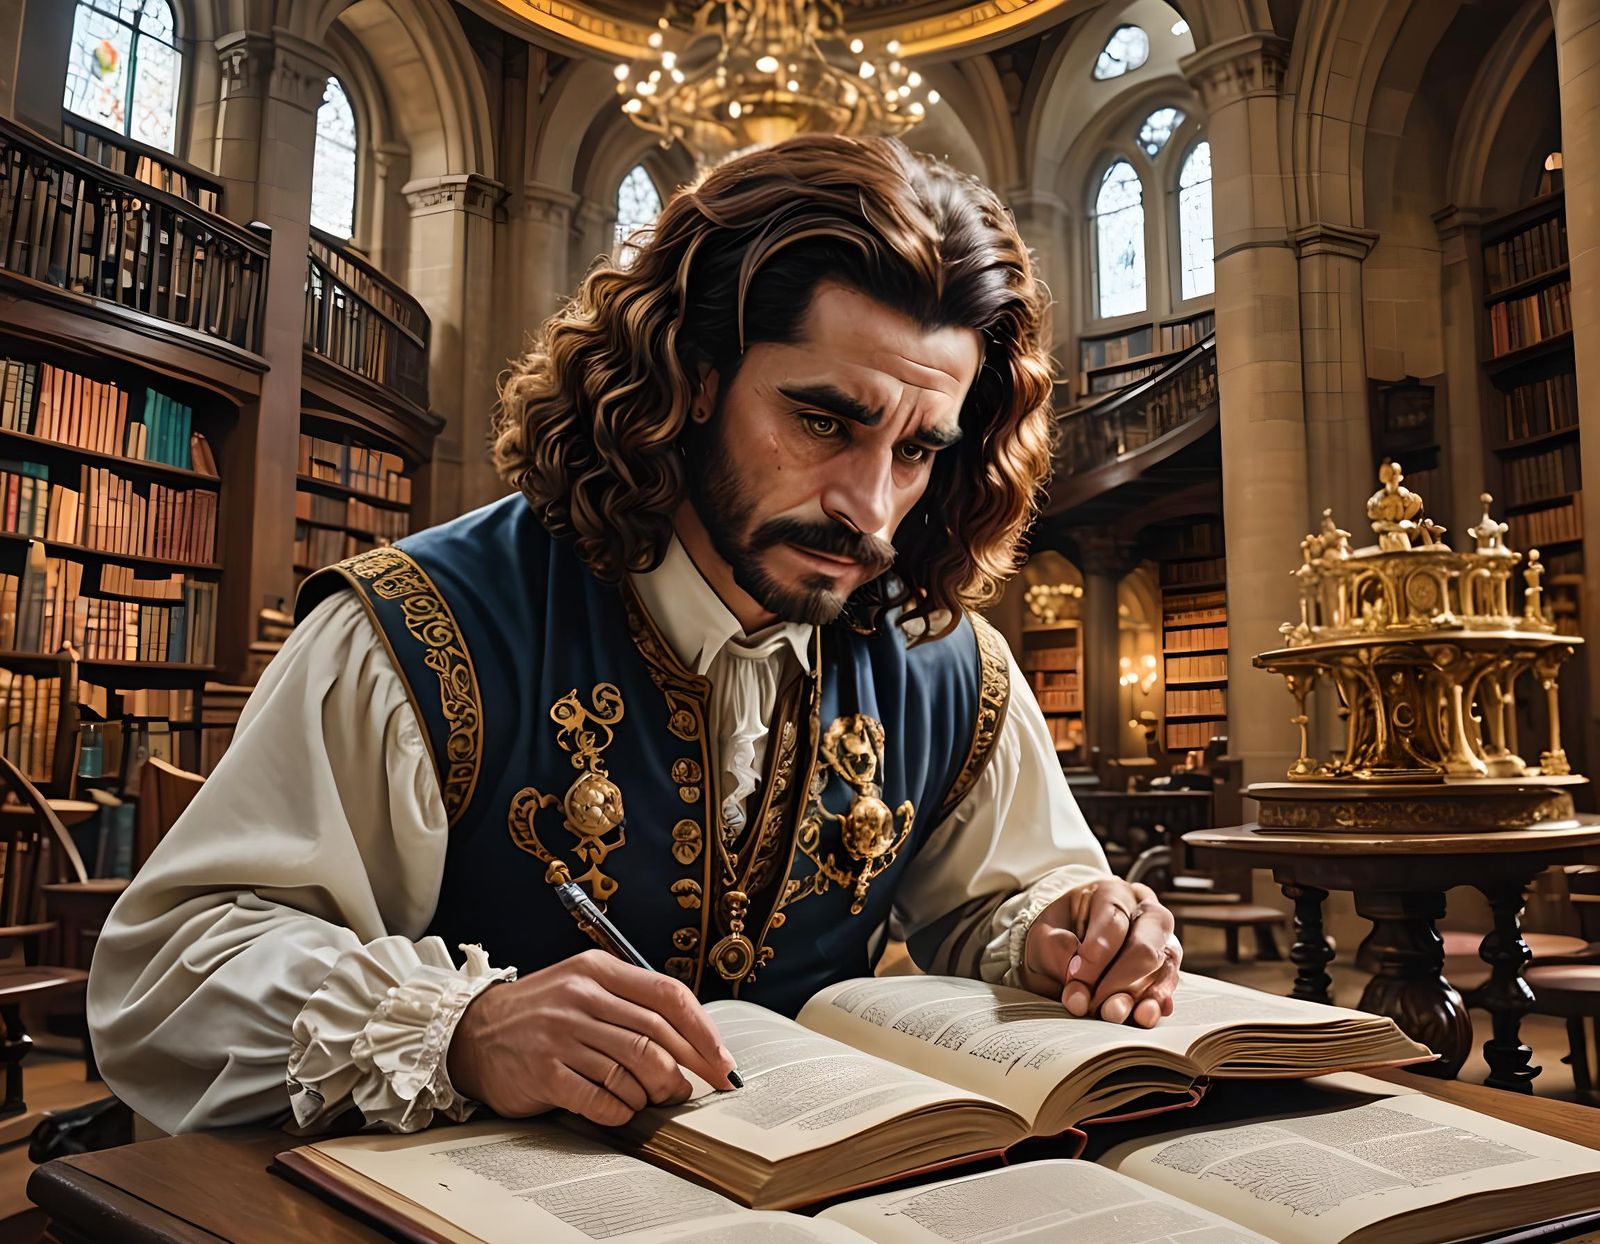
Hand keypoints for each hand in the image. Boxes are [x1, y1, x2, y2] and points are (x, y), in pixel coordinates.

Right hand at [445, 949, 737, 1125]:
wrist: (471, 1034)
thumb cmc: (541, 1014)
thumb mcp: (582, 987)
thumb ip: (630, 1004)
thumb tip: (692, 1041)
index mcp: (597, 970)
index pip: (668, 995)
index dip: (703, 1032)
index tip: (723, 1060)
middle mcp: (580, 997)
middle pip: (656, 1037)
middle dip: (687, 1070)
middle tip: (696, 1089)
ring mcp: (560, 1035)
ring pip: (633, 1070)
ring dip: (654, 1093)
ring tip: (655, 1100)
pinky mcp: (544, 1072)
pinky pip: (602, 1099)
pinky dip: (622, 1111)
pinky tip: (621, 1110)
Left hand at [1017, 878, 1180, 1027]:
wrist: (1066, 945)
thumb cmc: (1057, 934)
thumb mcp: (1043, 935)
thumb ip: (1054, 950)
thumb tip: (1075, 980)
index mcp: (1112, 893)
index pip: (1114, 921)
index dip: (1096, 955)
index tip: (1075, 979)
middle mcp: (1145, 912)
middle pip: (1146, 945)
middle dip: (1119, 980)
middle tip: (1093, 1004)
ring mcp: (1161, 940)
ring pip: (1162, 967)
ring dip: (1139, 996)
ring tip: (1114, 1014)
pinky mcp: (1167, 967)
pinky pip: (1170, 985)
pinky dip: (1156, 1003)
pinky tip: (1143, 1015)